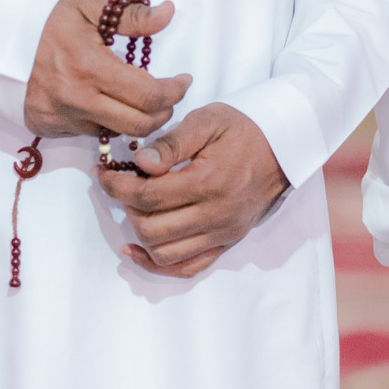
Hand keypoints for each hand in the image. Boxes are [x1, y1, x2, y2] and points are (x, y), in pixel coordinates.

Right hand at [23, 0, 189, 138]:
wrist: (2, 36)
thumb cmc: (51, 18)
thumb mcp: (92, 3)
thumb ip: (133, 15)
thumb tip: (167, 13)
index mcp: (89, 66)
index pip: (149, 95)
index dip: (175, 91)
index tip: (183, 81)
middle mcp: (75, 99)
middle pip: (138, 125)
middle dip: (163, 112)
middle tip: (168, 96)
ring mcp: (59, 117)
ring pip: (114, 132)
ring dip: (134, 118)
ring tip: (138, 98)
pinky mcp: (47, 127)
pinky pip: (89, 132)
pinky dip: (104, 120)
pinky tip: (103, 100)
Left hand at [97, 102, 289, 277]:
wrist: (283, 146)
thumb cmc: (243, 128)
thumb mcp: (207, 121)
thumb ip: (171, 143)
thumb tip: (140, 163)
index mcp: (208, 182)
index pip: (149, 195)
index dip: (117, 186)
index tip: (104, 174)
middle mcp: (216, 215)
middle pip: (152, 228)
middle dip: (127, 208)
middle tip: (121, 186)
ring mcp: (222, 233)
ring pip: (165, 253)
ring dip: (139, 234)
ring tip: (134, 208)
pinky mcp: (226, 243)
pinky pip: (187, 268)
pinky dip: (158, 264)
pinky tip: (137, 249)